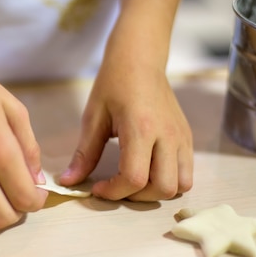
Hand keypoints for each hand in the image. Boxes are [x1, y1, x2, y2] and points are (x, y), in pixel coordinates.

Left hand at [59, 54, 192, 201]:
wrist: (140, 59)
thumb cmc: (114, 83)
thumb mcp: (93, 117)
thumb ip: (84, 154)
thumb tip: (68, 182)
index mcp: (142, 128)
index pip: (134, 178)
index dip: (114, 192)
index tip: (98, 188)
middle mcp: (167, 135)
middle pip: (162, 188)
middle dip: (136, 197)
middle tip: (117, 186)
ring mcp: (182, 137)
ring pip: (180, 185)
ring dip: (156, 192)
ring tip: (135, 181)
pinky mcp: (187, 138)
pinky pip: (187, 173)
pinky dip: (169, 181)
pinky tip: (148, 171)